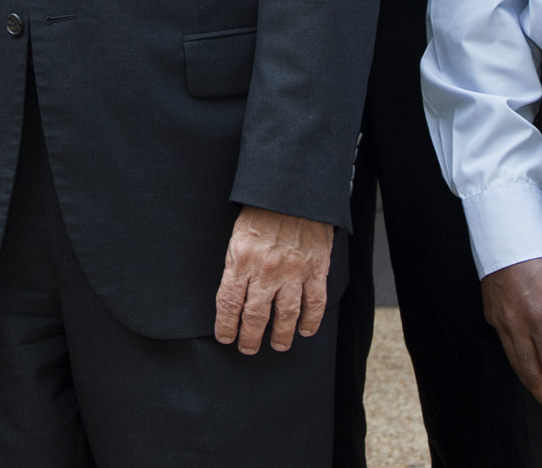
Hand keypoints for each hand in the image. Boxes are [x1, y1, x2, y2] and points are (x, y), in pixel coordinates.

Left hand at [214, 207, 332, 354]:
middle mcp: (266, 270)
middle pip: (256, 316)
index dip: (226, 326)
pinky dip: (311, 321)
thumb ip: (236, 267)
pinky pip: (314, 302)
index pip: (229, 304)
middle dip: (250, 337)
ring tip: (278, 345)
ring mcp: (293, 271)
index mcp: (241, 260)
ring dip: (281, 336)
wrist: (292, 192)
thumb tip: (231, 298)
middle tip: (249, 348)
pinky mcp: (316, 268)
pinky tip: (306, 330)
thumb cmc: (261, 213)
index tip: (225, 338)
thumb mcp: (237, 237)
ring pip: (286, 315)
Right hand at [482, 256, 541, 428]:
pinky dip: (520, 368)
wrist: (508, 234)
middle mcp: (517, 325)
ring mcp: (501, 322)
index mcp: (540, 319)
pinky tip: (530, 375)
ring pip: (517, 366)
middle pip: (533, 374)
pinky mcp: (492, 316)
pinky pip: (507, 350)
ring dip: (534, 389)